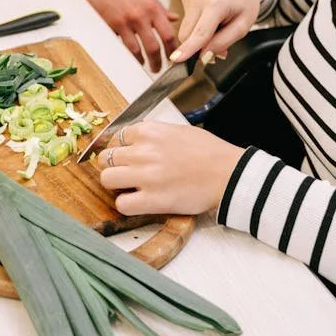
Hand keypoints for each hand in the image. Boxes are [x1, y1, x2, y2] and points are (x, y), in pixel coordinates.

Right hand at [67, 0, 176, 69]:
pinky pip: (119, 43)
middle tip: (159, 68)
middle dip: (158, 62)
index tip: (175, 55)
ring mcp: (122, 22)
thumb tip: (173, 18)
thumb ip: (159, 6)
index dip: (174, 48)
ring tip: (144, 65)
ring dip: (141, 61)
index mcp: (151, 5)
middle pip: (153, 47)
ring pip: (135, 50)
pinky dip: (125, 52)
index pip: (168, 34)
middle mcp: (139, 15)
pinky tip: (128, 55)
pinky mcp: (108, 25)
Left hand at [97, 121, 244, 215]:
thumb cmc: (210, 153)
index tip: (127, 157)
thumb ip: (153, 134)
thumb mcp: (179, 131)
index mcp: (150, 131)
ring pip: (107, 178)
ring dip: (116, 184)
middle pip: (106, 158)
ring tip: (131, 187)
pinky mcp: (152, 200)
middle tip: (128, 173)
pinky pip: (121, 203)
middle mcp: (144, 151)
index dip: (120, 149)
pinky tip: (139, 201)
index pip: (116, 137)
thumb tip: (134, 141)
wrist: (229, 174)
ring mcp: (146, 176)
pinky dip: (127, 204)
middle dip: (115, 166)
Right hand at [170, 0, 263, 65]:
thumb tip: (203, 56)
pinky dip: (197, 23)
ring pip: (185, 29)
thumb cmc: (245, 2)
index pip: (200, 33)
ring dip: (198, 34)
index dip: (188, 50)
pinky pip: (186, 20)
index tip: (176, 60)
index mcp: (216, 4)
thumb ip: (223, 42)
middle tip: (217, 39)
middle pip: (187, 35)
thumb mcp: (243, 26)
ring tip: (216, 23)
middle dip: (198, 45)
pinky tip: (209, 15)